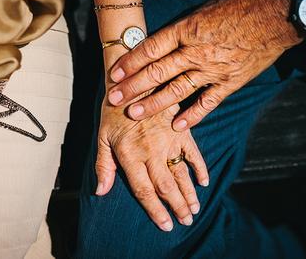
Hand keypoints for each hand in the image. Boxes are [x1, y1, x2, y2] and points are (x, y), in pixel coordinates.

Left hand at [95, 96, 208, 230]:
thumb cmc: (114, 111)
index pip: (145, 191)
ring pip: (181, 173)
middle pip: (167, 187)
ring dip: (189, 194)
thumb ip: (104, 166)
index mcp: (130, 155)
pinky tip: (204, 182)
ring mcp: (168, 140)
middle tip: (186, 222)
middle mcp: (151, 151)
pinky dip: (200, 168)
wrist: (133, 81)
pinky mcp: (180, 129)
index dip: (156, 211)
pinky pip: (193, 153)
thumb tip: (101, 191)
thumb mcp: (102, 137)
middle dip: (177, 207)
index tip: (166, 225)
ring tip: (194, 210)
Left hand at [106, 0, 303, 130]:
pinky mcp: (229, 82)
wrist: (277, 13)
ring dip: (153, 104)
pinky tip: (177, 126)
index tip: (114, 73)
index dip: (130, 62)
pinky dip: (192, 116)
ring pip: (176, 90)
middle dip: (133, 86)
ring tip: (133, 113)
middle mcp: (196, 53)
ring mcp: (212, 70)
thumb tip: (162, 42)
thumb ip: (183, 29)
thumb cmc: (240, 5)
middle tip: (114, 98)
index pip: (151, 48)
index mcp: (187, 30)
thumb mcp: (204, 10)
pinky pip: (207, 103)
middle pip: (157, 72)